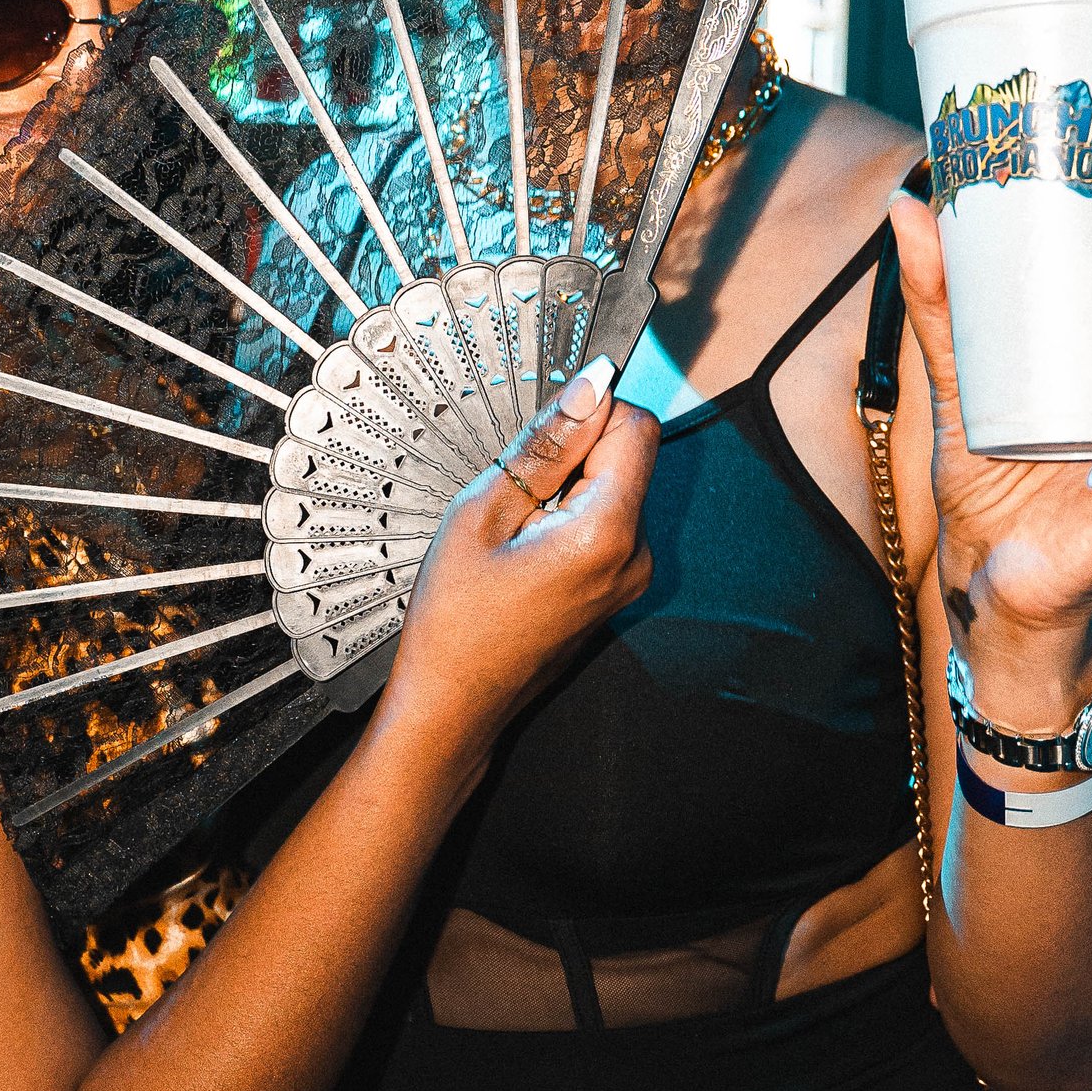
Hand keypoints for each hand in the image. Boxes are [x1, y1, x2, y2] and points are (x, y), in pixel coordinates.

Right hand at [385, 358, 654, 753]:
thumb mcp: (484, 513)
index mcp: (607, 533)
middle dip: (574, 457)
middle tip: (514, 499)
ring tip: (515, 532)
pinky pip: (605, 525)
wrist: (454, 704)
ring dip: (568, 489)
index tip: (543, 434)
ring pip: (614, 489)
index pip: (637, 426)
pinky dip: (568, 519)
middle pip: (628, 457)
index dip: (589, 414)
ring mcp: (631, 577)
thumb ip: (547, 444)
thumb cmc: (455, 622)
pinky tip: (526, 552)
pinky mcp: (618, 588)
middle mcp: (636, 556)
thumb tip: (589, 386)